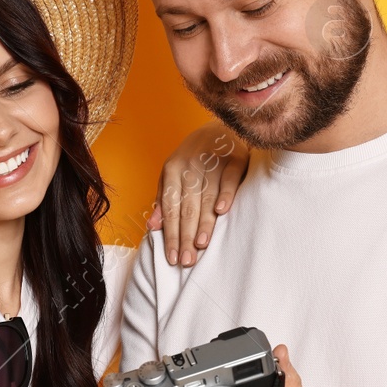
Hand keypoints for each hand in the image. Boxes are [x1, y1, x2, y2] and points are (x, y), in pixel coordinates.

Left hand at [146, 124, 248, 266]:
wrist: (219, 126)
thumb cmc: (193, 157)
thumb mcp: (173, 174)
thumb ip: (164, 200)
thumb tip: (152, 227)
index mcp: (172, 170)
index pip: (170, 209)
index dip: (170, 234)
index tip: (171, 257)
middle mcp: (190, 166)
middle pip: (187, 208)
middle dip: (185, 236)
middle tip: (186, 260)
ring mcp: (212, 161)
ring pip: (206, 198)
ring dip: (204, 222)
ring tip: (200, 245)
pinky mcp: (234, 158)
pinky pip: (229, 179)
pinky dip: (225, 194)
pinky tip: (221, 212)